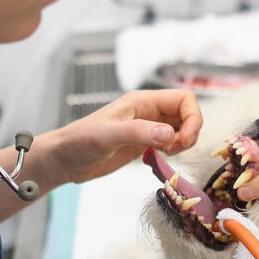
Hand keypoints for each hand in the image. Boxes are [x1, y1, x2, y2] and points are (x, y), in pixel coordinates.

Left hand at [51, 89, 200, 184]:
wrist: (65, 159)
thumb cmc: (80, 141)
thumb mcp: (108, 136)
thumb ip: (139, 133)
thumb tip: (170, 134)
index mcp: (143, 101)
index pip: (184, 98)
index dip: (193, 117)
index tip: (184, 140)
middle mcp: (149, 111)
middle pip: (186, 113)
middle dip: (190, 131)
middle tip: (175, 149)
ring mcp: (147, 127)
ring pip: (181, 128)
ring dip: (183, 142)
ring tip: (167, 153)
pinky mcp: (144, 143)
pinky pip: (170, 141)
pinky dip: (174, 150)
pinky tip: (160, 156)